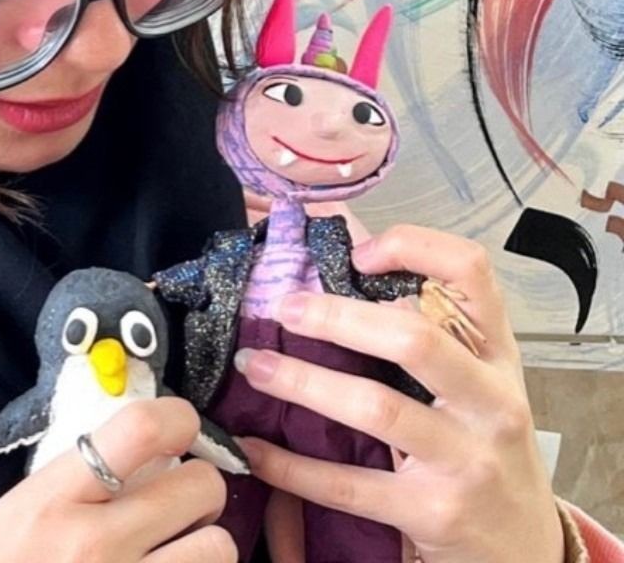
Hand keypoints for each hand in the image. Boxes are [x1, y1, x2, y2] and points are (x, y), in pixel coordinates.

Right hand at [0, 397, 236, 562]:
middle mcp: (97, 542)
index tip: (181, 426)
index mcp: (60, 495)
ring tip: (180, 547)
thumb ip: (88, 471)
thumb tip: (156, 448)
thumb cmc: (1, 562)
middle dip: (200, 486)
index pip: (141, 429)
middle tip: (181, 498)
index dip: (178, 417)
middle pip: (199, 486)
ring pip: (218, 548)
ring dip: (206, 543)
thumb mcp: (32, 502)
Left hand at [231, 224, 563, 562]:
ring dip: (303, 382)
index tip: (358, 251)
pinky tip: (256, 449)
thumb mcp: (477, 383)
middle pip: (413, 339)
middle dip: (337, 318)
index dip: (413, 247)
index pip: (471, 273)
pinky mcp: (434, 514)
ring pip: (376, 408)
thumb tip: (347, 268)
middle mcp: (490, 402)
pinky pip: (349, 483)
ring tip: (254, 364)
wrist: (525, 549)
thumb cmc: (484, 446)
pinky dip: (292, 465)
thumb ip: (431, 331)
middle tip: (283, 307)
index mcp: (496, 355)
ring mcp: (466, 460)